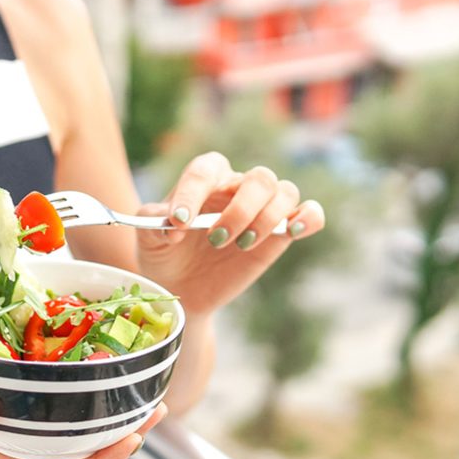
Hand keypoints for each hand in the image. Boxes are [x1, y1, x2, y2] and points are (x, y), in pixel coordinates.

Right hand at [0, 344, 164, 458]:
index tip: (134, 438)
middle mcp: (9, 444)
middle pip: (77, 453)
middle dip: (119, 436)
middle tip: (155, 407)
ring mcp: (9, 423)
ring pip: (68, 428)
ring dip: (104, 412)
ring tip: (137, 386)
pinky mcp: (5, 399)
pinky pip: (50, 401)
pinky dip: (76, 387)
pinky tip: (91, 360)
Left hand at [137, 152, 324, 314]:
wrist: (181, 287)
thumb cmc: (165, 253)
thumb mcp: (148, 239)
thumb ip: (153, 222)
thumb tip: (174, 225)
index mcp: (205, 180)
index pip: (206, 170)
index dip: (192, 193)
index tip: (178, 223)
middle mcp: (237, 188)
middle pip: (258, 177)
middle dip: (239, 210)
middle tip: (214, 240)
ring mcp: (262, 210)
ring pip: (284, 191)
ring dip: (267, 218)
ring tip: (243, 244)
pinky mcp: (281, 234)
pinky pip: (310, 212)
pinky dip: (309, 217)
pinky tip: (293, 231)